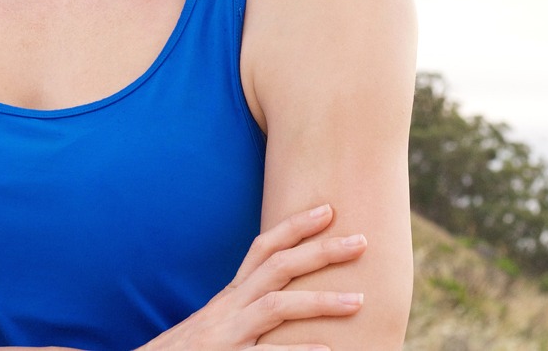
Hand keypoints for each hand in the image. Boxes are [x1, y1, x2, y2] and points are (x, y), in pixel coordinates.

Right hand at [140, 205, 365, 350]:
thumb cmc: (187, 350)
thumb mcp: (217, 322)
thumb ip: (246, 308)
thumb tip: (282, 295)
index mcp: (230, 296)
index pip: (263, 248)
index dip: (295, 226)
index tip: (328, 210)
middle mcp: (229, 307)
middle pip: (277, 266)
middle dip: (320, 250)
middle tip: (361, 240)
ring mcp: (228, 334)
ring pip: (276, 306)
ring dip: (321, 301)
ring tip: (359, 300)